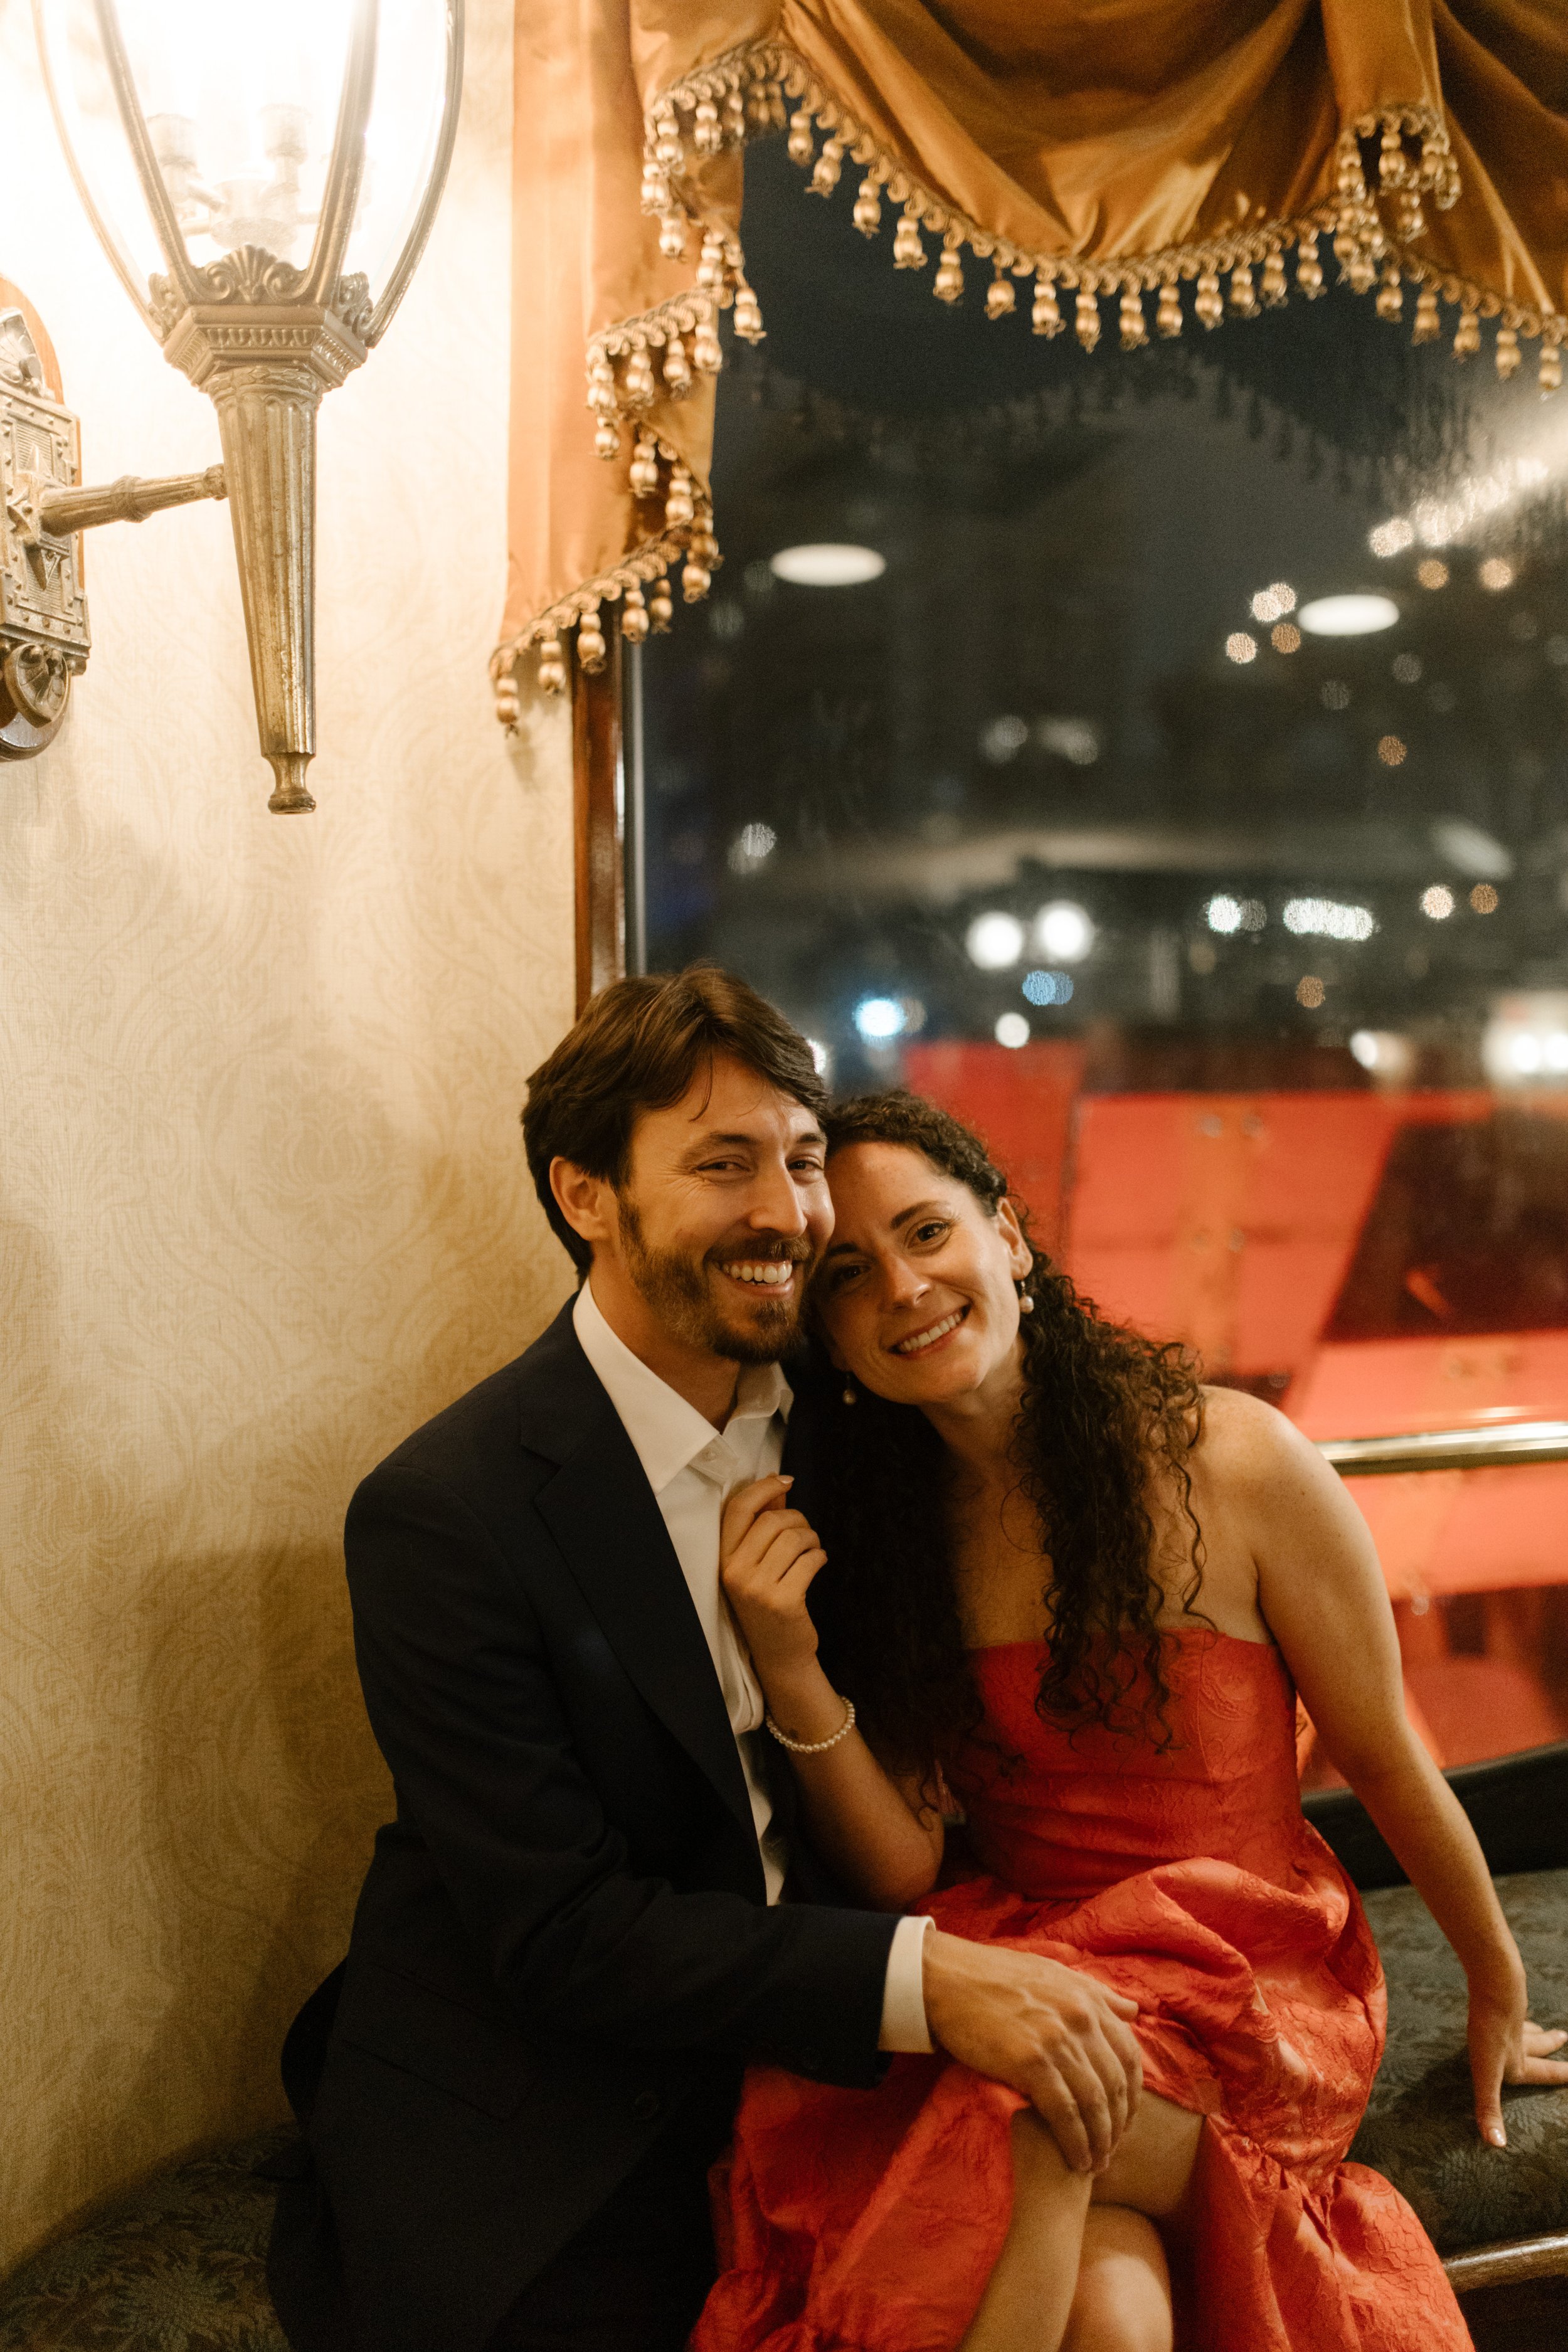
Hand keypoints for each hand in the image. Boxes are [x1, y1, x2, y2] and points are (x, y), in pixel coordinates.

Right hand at [720, 1476, 827, 1685]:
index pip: (738, 1509)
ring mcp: (758, 1589)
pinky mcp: (784, 1601)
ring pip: (794, 1538)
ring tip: (813, 1549)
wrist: (779, 1655)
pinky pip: (811, 1560)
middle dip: (797, 1519)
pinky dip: (820, 1557)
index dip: (763, 1488)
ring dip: (812, 1539)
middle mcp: (735, 1573)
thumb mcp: (756, 1565)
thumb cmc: (767, 1603)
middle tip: (806, 1534)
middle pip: (772, 1520)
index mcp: (723, 1560)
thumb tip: (777, 1484)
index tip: (785, 1480)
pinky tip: (818, 1563)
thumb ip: (763, 1525)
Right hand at [922, 1928, 1141, 2175]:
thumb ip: (1097, 1994)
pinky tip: (1076, 2160)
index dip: (1132, 2094)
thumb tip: (1136, 2011)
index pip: (1128, 2056)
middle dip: (1118, 2124)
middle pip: (1115, 2085)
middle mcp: (1080, 2019)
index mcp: (1088, 2000)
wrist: (947, 1978)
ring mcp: (1056, 2041)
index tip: (1124, 2119)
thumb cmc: (995, 1976)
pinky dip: (1075, 2142)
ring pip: (1093, 2103)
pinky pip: (1063, 2113)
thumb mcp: (1053, 1973)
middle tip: (1112, 2150)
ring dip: (1100, 2140)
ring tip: (1096, 2164)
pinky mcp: (1029, 2063)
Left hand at [1468, 1968, 1567, 2146]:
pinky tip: (1509, 2000)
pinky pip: (1510, 2004)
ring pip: (1527, 2025)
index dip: (1560, 2076)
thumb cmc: (1490, 2035)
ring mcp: (1511, 2018)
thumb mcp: (1485, 2076)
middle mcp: (1519, 2041)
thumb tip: (1496, 2144)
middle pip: (1540, 2044)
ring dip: (1536, 2028)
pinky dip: (1514, 2007)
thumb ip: (1489, 2109)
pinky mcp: (1498, 1996)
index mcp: (1519, 2062)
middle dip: (1552, 2045)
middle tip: (1565, 2037)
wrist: (1493, 1988)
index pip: (1545, 2073)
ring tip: (1542, 2027)